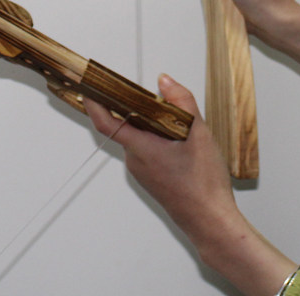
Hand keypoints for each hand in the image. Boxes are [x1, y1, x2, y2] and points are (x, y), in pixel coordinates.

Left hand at [85, 75, 237, 242]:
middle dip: (137, 107)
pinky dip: (157, 137)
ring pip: (139, 137)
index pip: (106, 123)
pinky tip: (179, 139)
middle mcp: (136, 161)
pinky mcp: (151, 177)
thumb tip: (164, 80)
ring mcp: (142, 171)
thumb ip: (181, 100)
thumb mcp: (198, 132)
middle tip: (154, 95)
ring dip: (152, 123)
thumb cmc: (203, 182)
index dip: (94, 103)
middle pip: (126, 125)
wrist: (210, 219)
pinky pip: (146, 149)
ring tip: (178, 121)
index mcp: (141, 148)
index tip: (89, 87)